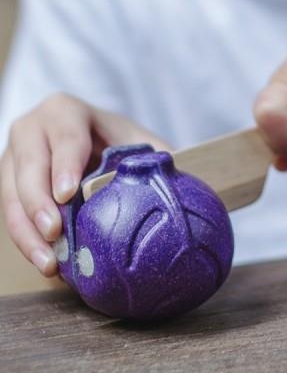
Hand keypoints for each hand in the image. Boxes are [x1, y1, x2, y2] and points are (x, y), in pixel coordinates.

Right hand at [0, 95, 166, 273]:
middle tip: (55, 232)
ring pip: (10, 196)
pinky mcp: (6, 185)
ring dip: (27, 232)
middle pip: (30, 167)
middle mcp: (31, 130)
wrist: (90, 140)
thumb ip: (154, 155)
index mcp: (65, 111)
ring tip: (49, 262)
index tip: (67, 194)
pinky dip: (26, 240)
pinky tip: (45, 262)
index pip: (64, 137)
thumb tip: (181, 180)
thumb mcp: (134, 138)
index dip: (65, 164)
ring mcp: (12, 158)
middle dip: (39, 203)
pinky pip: (10, 215)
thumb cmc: (115, 139)